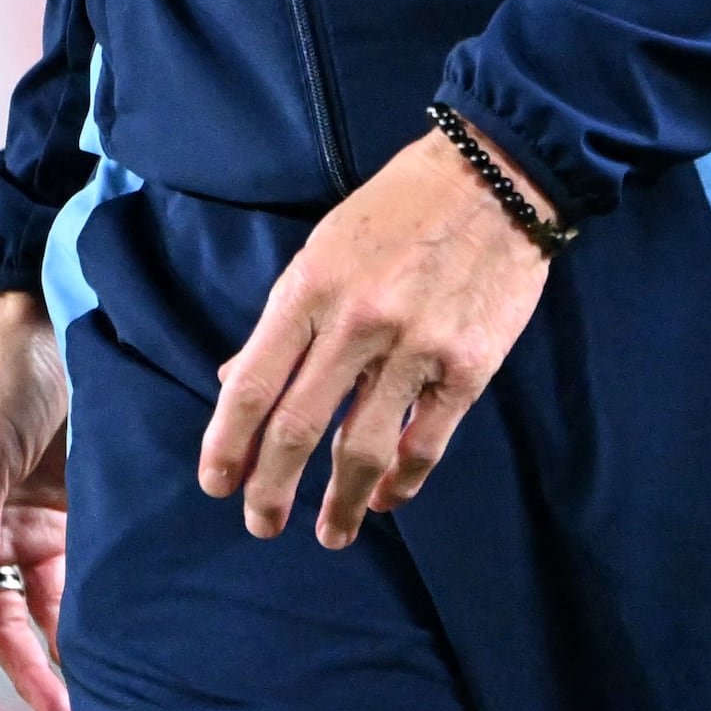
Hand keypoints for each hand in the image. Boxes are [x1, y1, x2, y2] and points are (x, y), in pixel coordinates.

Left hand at [198, 125, 555, 549]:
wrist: (494, 178)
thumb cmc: (396, 210)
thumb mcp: (322, 249)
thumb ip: (283, 321)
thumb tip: (234, 381)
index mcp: (309, 289)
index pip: (252, 385)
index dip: (227, 444)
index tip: (215, 484)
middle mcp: (357, 322)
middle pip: (298, 428)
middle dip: (272, 488)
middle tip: (259, 525)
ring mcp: (415, 348)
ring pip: (364, 449)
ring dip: (341, 503)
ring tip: (331, 533)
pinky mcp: (468, 367)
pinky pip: (427, 443)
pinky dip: (403, 482)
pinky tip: (388, 500)